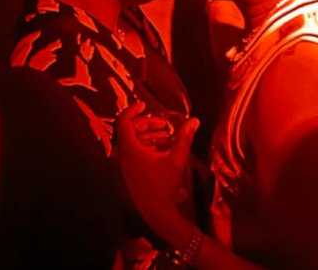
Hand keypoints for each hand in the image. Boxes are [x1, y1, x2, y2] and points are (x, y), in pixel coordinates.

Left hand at [116, 103, 198, 237]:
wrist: (157, 213)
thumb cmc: (165, 185)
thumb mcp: (176, 158)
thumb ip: (184, 137)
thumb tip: (194, 120)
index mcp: (130, 149)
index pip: (124, 122)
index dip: (133, 110)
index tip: (144, 105)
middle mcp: (123, 156)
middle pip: (130, 131)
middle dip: (147, 124)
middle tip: (164, 125)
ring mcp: (125, 165)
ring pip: (133, 142)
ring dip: (148, 136)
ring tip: (167, 137)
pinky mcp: (129, 173)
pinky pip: (134, 153)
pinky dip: (146, 147)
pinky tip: (163, 149)